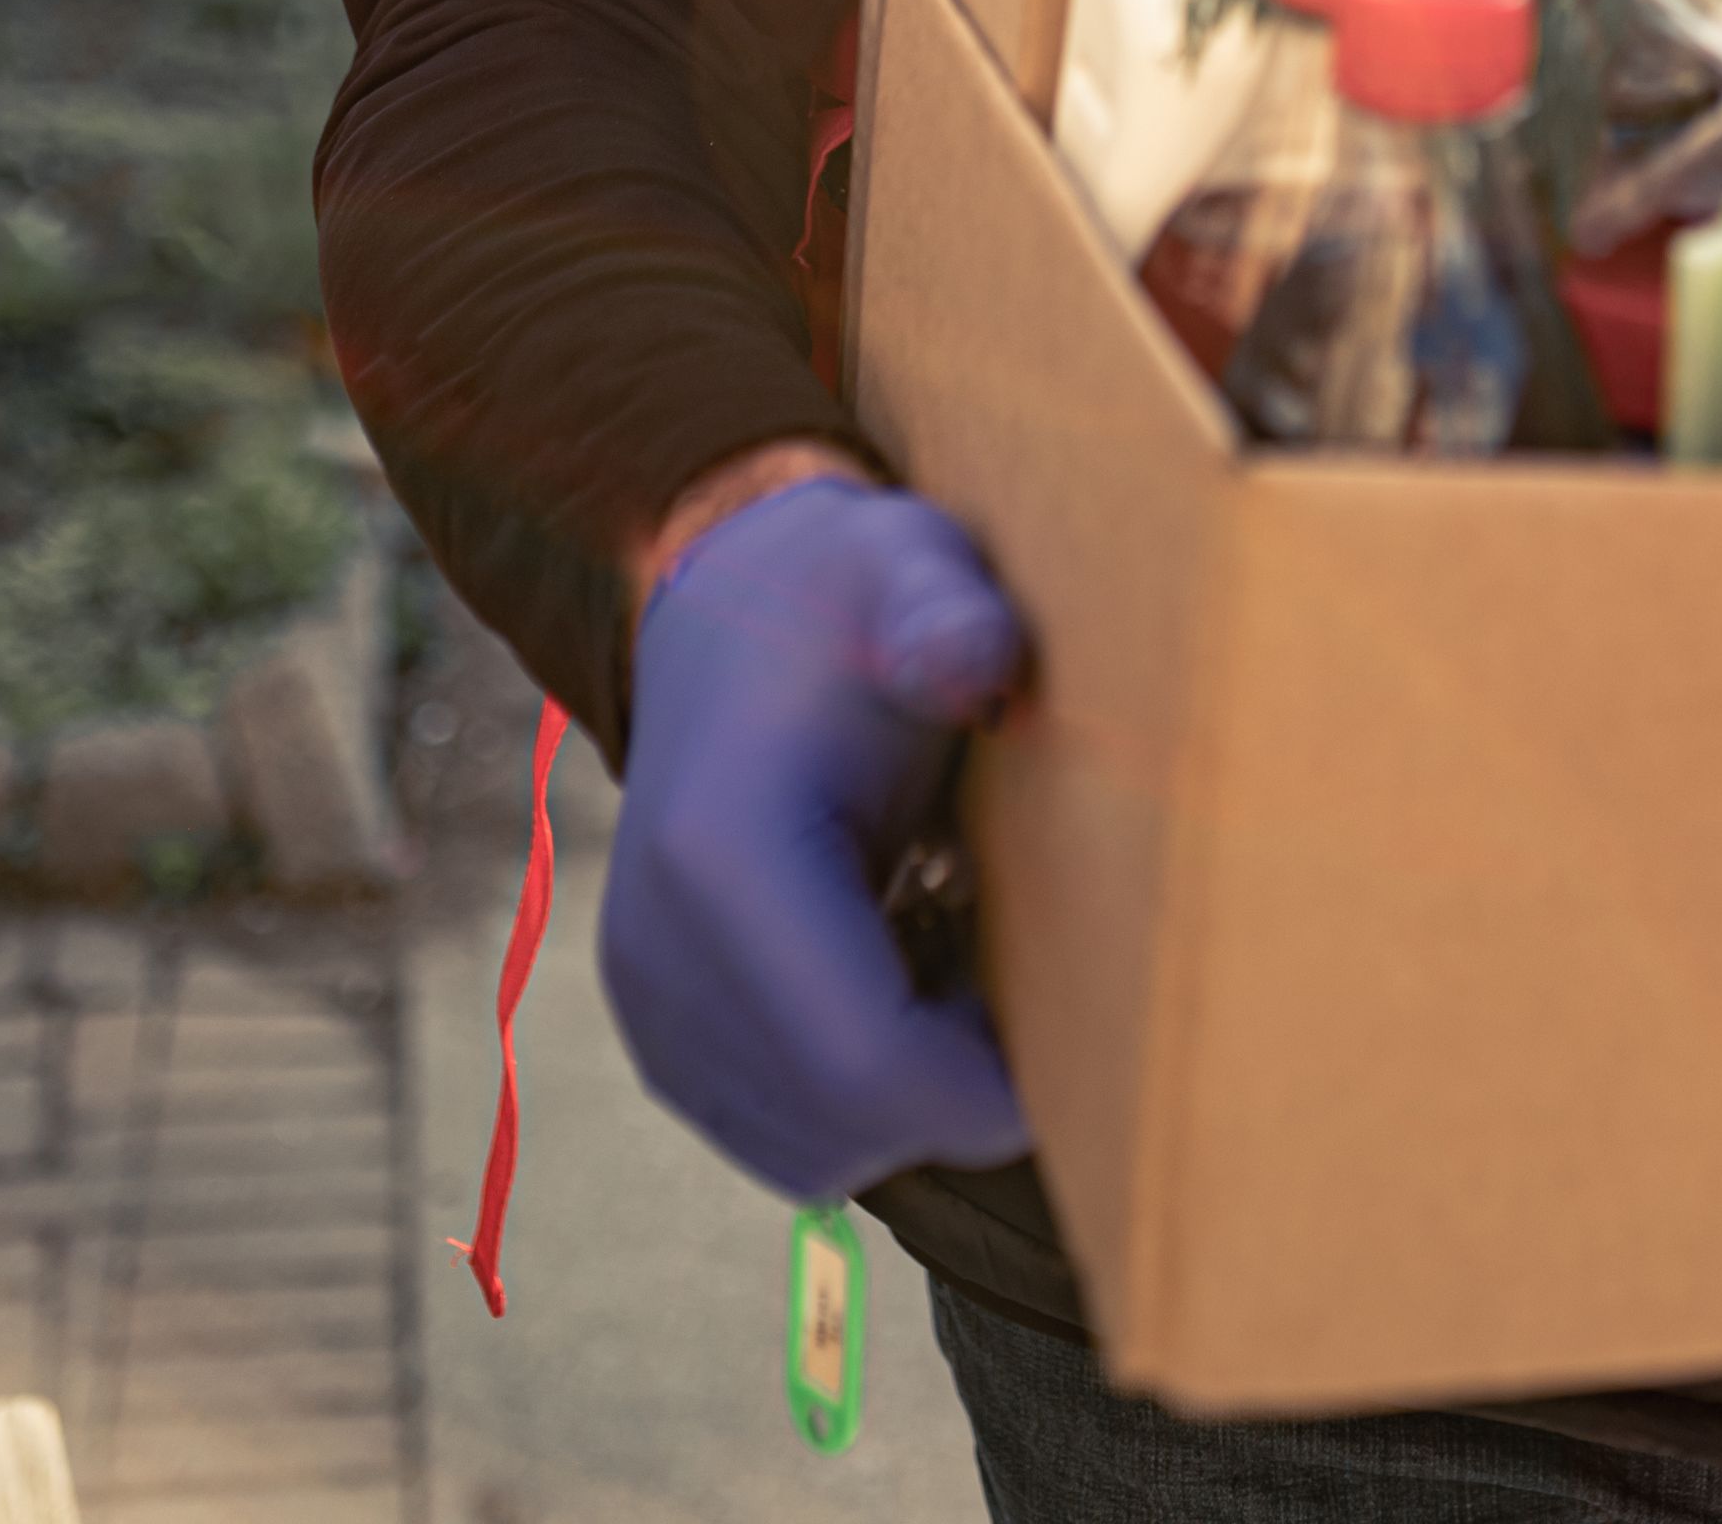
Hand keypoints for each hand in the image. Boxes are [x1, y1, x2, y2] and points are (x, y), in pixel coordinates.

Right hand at [598, 472, 1033, 1200]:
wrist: (725, 615)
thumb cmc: (845, 599)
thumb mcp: (909, 567)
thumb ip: (947, 608)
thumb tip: (977, 659)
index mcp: (721, 855)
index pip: (866, 1066)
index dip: (988, 1088)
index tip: (1075, 1028)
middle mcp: (658, 948)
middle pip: (842, 1130)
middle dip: (958, 1097)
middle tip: (1029, 989)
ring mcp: (646, 1003)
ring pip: (811, 1155)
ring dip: (907, 1103)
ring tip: (960, 974)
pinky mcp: (658, 1033)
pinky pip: (779, 1137)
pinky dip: (858, 1104)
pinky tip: (906, 991)